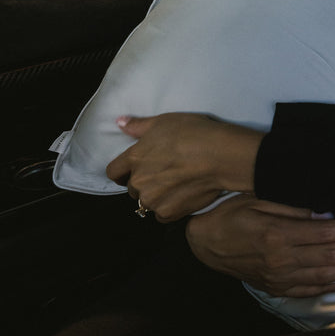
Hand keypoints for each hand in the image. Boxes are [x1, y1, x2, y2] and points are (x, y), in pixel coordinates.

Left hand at [106, 113, 262, 220]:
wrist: (221, 156)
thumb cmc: (195, 134)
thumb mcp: (165, 121)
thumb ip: (138, 126)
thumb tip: (120, 123)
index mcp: (134, 158)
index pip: (113, 172)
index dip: (122, 172)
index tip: (133, 171)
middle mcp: (139, 181)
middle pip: (132, 188)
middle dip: (144, 183)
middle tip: (165, 174)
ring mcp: (153, 199)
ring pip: (147, 202)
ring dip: (157, 197)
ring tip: (177, 186)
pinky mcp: (169, 212)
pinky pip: (162, 215)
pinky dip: (170, 208)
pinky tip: (184, 195)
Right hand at [185, 195, 334, 296]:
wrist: (204, 243)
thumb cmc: (231, 214)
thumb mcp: (258, 199)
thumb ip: (292, 207)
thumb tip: (327, 214)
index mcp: (278, 235)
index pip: (327, 233)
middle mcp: (282, 260)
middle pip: (332, 256)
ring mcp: (279, 278)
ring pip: (326, 275)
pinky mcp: (276, 288)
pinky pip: (309, 290)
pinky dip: (332, 287)